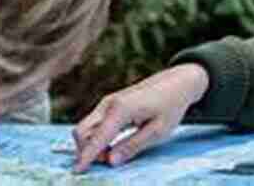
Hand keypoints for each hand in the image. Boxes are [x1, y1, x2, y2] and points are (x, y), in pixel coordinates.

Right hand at [72, 64, 209, 172]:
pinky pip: (94, 124)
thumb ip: (132, 146)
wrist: (176, 82)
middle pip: (81, 132)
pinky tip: (113, 144)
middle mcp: (108, 104)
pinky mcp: (109, 105)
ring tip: (116, 152)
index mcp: (121, 109)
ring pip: (85, 128)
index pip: (97, 138)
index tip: (77, 171)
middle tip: (109, 161)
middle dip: (87, 151)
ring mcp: (107, 103)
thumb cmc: (170, 106)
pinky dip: (97, 138)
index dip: (86, 157)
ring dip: (92, 145)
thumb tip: (110, 161)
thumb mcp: (157, 131)